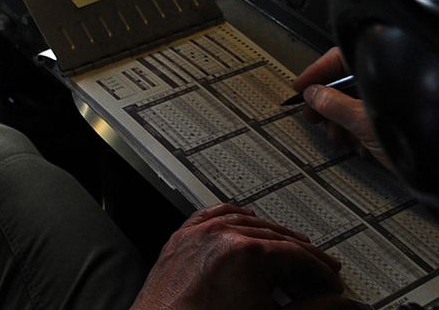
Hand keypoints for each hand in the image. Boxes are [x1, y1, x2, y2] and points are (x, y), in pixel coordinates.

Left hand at [128, 205, 349, 309]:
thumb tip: (339, 303)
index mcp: (245, 253)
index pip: (297, 255)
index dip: (320, 272)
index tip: (332, 286)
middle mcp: (219, 235)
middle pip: (274, 238)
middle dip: (302, 256)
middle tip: (321, 273)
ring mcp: (195, 235)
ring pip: (244, 223)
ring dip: (272, 235)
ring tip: (292, 250)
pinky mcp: (178, 241)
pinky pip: (210, 217)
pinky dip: (233, 217)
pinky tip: (246, 218)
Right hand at [292, 48, 389, 167]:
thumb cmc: (415, 137)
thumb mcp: (362, 120)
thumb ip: (332, 104)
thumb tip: (313, 94)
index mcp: (380, 71)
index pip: (338, 59)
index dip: (316, 72)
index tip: (300, 87)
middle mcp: (388, 83)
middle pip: (345, 84)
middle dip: (327, 105)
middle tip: (312, 116)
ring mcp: (394, 103)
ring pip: (356, 105)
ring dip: (341, 124)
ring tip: (338, 138)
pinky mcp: (398, 122)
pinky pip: (370, 121)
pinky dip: (360, 134)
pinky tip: (361, 147)